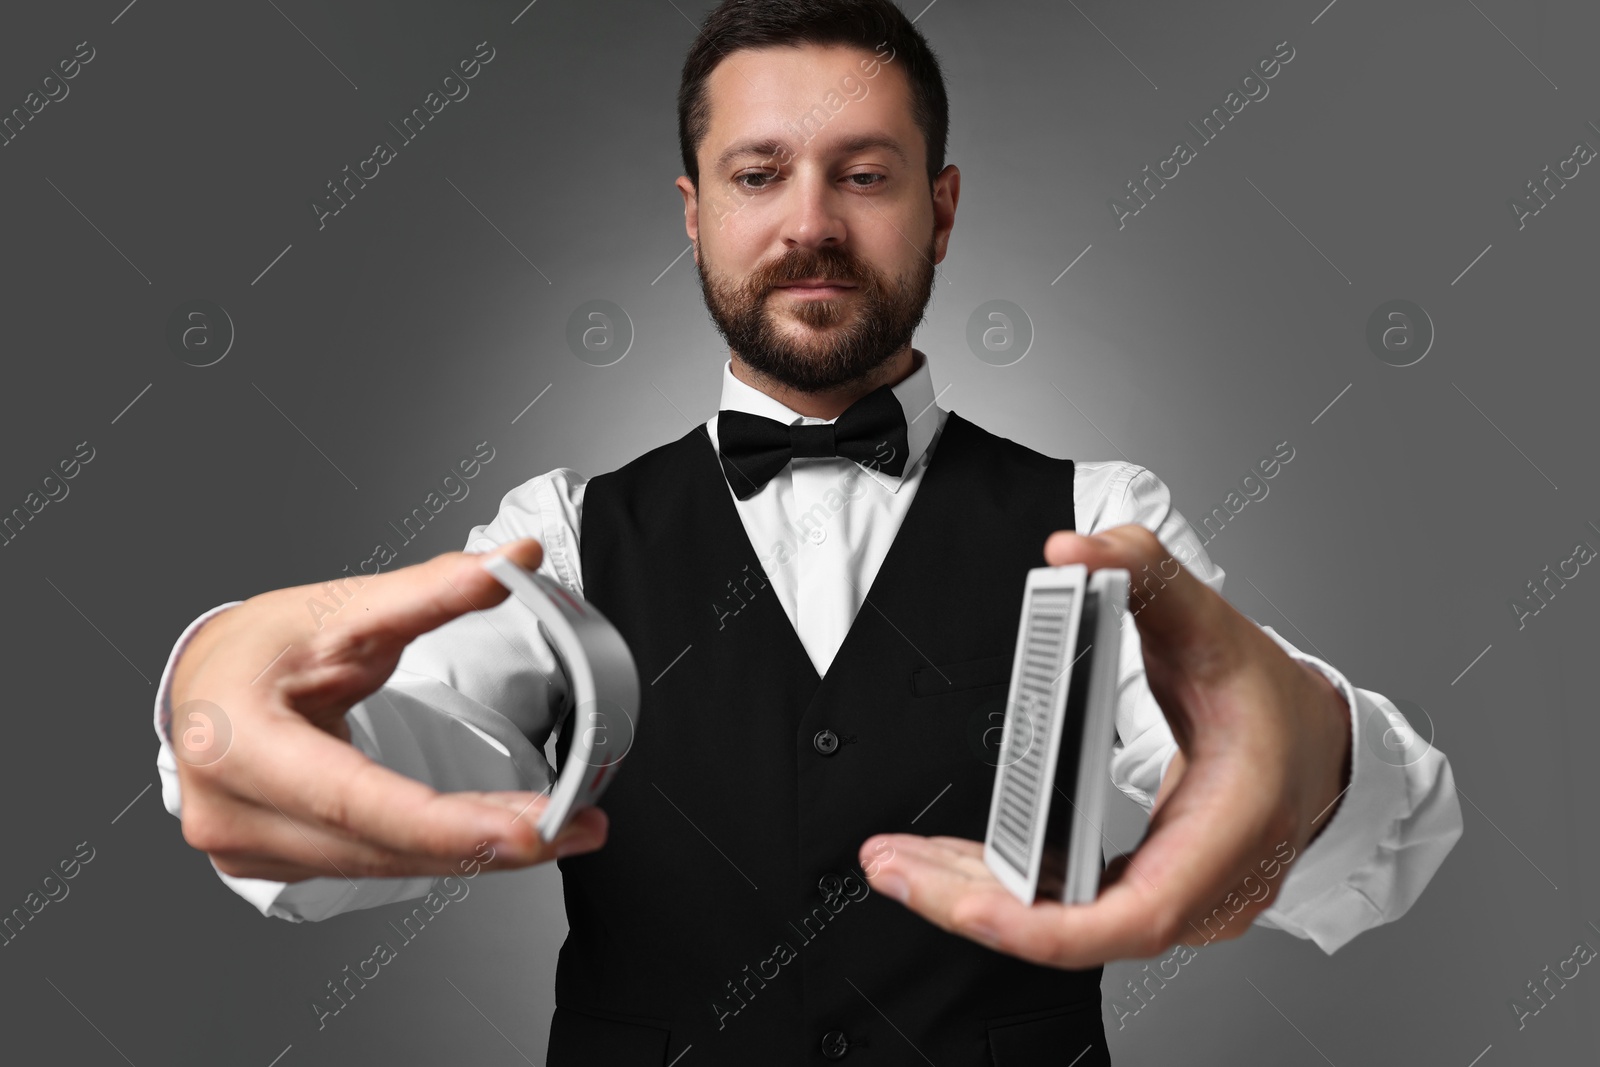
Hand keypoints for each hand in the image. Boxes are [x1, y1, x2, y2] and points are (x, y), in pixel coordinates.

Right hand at [168, 538, 606, 882]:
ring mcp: (246, 849)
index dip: (447, 824)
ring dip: (472, 854)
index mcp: (238, 742)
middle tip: (573, 828)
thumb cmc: (261, 646)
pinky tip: (491, 837)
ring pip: (382, 868)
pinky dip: (435, 853)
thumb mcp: (345, 608)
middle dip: (486, 843)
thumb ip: (433, 591)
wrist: (206, 682)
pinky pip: (369, 868)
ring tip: (556, 830)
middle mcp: (232, 811)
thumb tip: (514, 561)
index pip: (356, 800)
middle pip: (380, 846)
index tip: (529, 829)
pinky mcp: (271, 865)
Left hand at [859, 525, 1351, 967]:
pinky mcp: (1156, 898)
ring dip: (978, 899)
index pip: (1138, 915)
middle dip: (974, 907)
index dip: (1047, 924)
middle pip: (1080, 931)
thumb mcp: (1210, 619)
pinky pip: (1074, 911)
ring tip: (898, 864)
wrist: (1315, 741)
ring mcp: (1185, 903)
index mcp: (1233, 827)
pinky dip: (1011, 890)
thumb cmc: (1268, 695)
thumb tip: (1073, 550)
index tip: (970, 905)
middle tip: (890, 869)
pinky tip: (951, 864)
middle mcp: (1211, 887)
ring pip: (1069, 929)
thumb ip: (1143, 569)